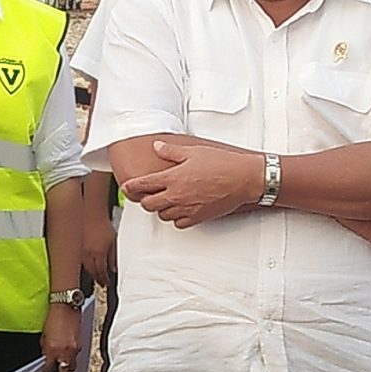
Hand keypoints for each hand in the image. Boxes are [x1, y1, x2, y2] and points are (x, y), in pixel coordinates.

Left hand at [40, 297, 82, 371]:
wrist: (66, 306)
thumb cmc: (53, 317)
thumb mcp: (44, 335)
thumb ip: (46, 349)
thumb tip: (47, 358)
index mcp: (53, 351)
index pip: (49, 371)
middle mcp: (65, 352)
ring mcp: (74, 349)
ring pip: (72, 366)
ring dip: (67, 368)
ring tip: (62, 369)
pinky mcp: (81, 344)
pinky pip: (76, 356)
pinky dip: (71, 358)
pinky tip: (68, 356)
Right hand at [81, 199, 115, 285]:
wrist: (91, 213)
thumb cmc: (102, 224)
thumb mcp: (113, 241)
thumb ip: (113, 256)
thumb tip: (113, 268)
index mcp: (99, 252)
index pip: (101, 272)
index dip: (105, 279)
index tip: (107, 282)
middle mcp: (88, 254)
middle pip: (92, 272)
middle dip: (97, 278)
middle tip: (102, 282)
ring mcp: (81, 251)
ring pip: (85, 268)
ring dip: (91, 273)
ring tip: (96, 276)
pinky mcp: (76, 247)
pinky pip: (80, 261)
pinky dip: (85, 265)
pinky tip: (89, 265)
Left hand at [120, 137, 264, 227]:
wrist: (243, 178)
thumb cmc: (221, 163)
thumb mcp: (193, 151)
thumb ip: (171, 151)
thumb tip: (156, 147)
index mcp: (172, 178)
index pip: (142, 186)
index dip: (130, 187)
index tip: (126, 187)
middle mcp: (176, 196)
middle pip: (148, 205)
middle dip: (145, 199)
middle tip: (148, 193)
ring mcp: (187, 209)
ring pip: (162, 216)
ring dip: (161, 208)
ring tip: (166, 200)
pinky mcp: (198, 218)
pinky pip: (178, 224)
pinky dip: (175, 218)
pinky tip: (179, 209)